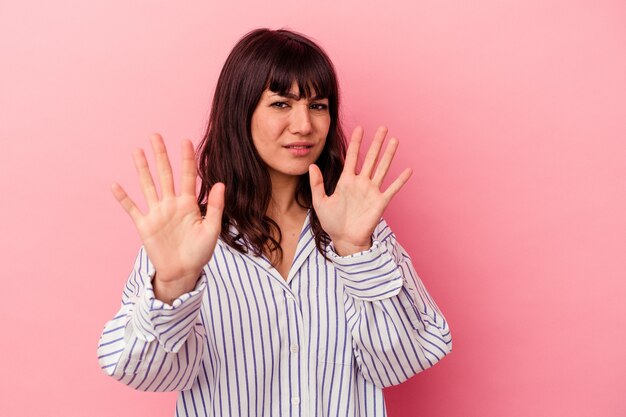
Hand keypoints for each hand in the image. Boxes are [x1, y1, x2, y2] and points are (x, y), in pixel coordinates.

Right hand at [111, 134, 224, 301]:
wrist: (184, 273)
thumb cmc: (200, 252)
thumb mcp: (212, 229)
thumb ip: (215, 207)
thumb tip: (220, 183)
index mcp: (189, 204)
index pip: (188, 176)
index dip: (187, 158)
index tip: (185, 140)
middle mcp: (171, 204)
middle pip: (165, 174)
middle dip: (161, 155)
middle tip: (155, 135)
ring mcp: (157, 213)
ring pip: (148, 185)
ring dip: (142, 168)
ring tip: (136, 150)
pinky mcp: (145, 226)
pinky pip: (132, 209)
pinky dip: (123, 198)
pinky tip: (115, 184)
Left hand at [309, 126, 411, 255]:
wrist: (344, 239)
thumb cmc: (332, 222)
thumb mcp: (319, 202)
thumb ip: (316, 184)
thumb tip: (312, 166)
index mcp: (346, 181)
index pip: (353, 157)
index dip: (356, 142)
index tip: (360, 128)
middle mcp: (361, 183)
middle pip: (370, 158)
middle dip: (376, 142)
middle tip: (383, 127)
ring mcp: (372, 191)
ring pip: (382, 168)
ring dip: (389, 154)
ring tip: (395, 140)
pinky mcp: (380, 202)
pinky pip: (392, 188)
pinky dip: (400, 180)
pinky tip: (408, 170)